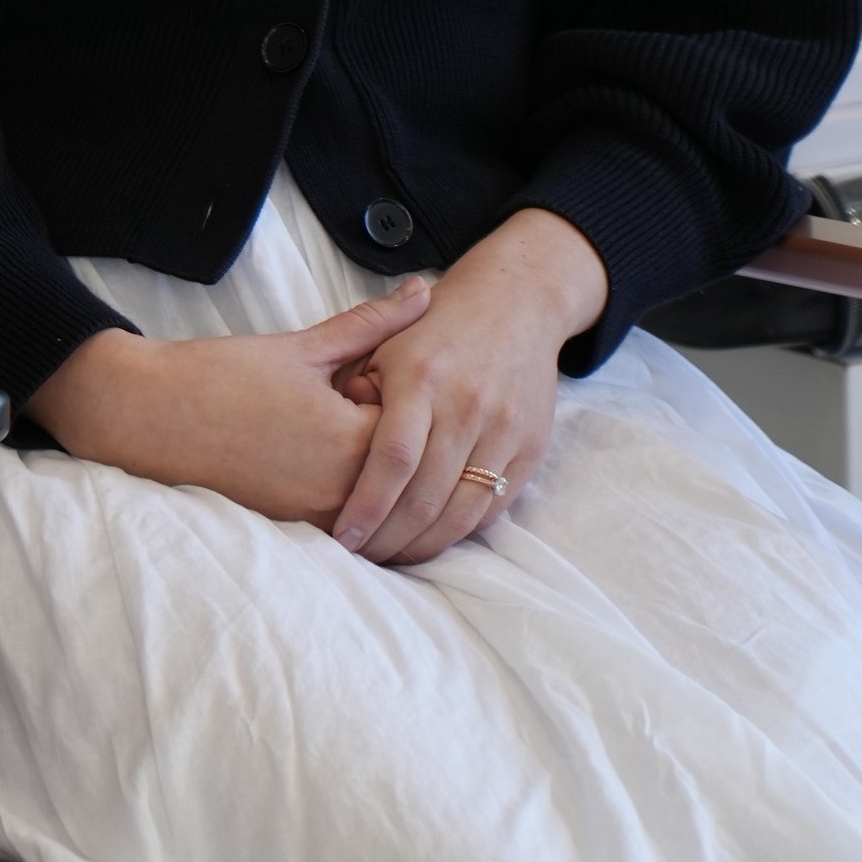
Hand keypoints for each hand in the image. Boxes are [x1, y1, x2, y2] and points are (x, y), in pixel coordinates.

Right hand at [28, 283, 429, 530]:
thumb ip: (372, 323)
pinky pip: (342, 517)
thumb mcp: (304, 346)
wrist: (151, 417)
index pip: (419, 433)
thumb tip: (423, 291)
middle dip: (393, 440)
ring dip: (370, 470)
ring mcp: (316, 518)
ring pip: (374, 501)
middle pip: (401, 472)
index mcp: (350, 443)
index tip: (374, 380)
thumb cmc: (223, 377)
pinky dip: (342, 491)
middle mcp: (341, 492)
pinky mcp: (292, 530)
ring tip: (333, 429)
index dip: (406, 402)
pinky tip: (314, 456)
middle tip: (356, 403)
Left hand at [329, 209, 605, 564]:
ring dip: (423, 545)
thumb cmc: (438, 326)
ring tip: (390, 557)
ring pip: (461, 511)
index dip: (367, 505)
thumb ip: (358, 387)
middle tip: (360, 558)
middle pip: (426, 495)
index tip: (342, 536)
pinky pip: (490, 506)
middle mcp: (467, 406)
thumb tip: (331, 441)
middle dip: (389, 537)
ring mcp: (504, 430)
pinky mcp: (530, 448)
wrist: (516, 303)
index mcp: (423, 378)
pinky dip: (458, 531)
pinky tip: (430, 540)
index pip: (393, 458)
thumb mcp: (387, 342)